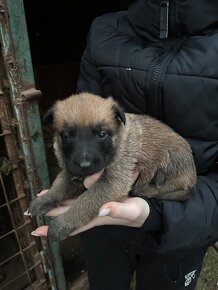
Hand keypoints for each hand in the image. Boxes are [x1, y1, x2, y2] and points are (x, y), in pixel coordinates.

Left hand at [28, 170, 149, 236]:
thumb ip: (118, 210)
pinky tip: (63, 190)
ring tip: (42, 199)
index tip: (38, 229)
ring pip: (71, 205)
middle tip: (31, 211)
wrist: (144, 211)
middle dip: (50, 211)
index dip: (55, 226)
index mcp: (96, 216)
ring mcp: (94, 206)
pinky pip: (79, 197)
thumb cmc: (139, 212)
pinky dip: (68, 195)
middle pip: (67, 213)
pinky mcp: (98, 198)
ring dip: (56, 203)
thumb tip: (103, 208)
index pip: (72, 223)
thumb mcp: (132, 210)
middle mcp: (92, 212)